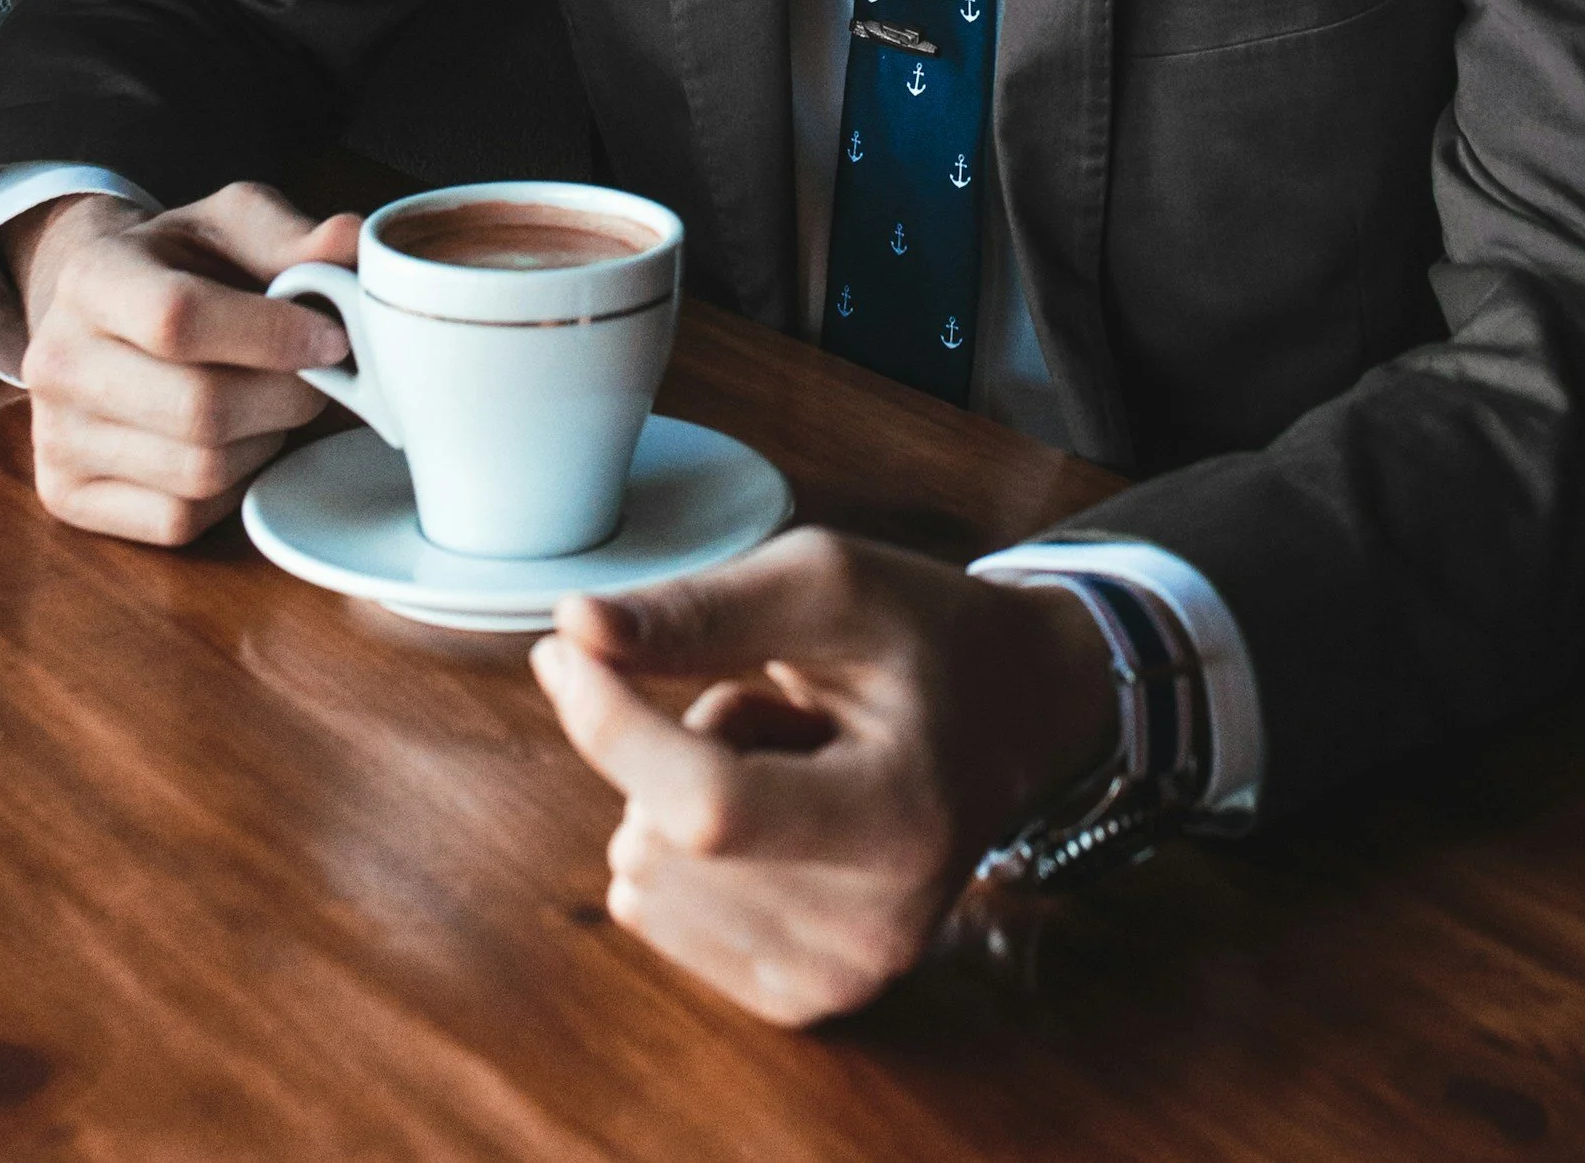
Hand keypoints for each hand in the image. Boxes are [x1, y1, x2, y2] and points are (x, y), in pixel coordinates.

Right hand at [3, 181, 360, 544]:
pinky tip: (231, 445)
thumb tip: (351, 243)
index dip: (274, 335)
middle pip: (201, 408)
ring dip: (263, 441)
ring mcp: (54, 435)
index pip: (180, 318)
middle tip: (314, 376)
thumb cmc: (182, 267)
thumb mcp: (231, 226)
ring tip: (265, 403)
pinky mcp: (66, 495)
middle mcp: (55, 360)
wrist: (104, 311)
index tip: (332, 338)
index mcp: (91, 277)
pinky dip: (228, 490)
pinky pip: (180, 517)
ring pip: (200, 471)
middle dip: (286, 396)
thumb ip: (292, 236)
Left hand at [529, 528, 1117, 1025]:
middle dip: (681, 747)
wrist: (1019, 718)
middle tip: (785, 717)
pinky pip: (652, 915)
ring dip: (684, 798)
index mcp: (905, 819)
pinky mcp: (802, 998)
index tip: (565, 652)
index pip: (710, 805)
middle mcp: (878, 926)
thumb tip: (574, 628)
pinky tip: (777, 818)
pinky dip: (685, 853)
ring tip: (790, 764)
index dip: (614, 726)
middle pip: (659, 840)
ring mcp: (842, 977)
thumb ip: (702, 610)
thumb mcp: (830, 585)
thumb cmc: (925, 640)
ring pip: (642, 876)